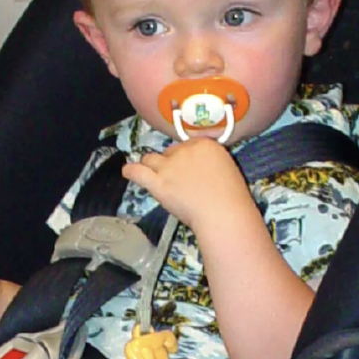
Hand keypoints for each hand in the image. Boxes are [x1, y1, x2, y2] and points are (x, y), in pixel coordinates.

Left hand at [122, 138, 258, 232]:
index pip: (185, 145)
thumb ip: (209, 164)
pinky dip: (131, 171)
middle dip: (170, 163)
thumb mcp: (225, 169)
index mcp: (204, 144)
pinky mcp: (158, 183)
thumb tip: (197, 169)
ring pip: (151, 159)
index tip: (187, 168)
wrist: (223, 214)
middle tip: (177, 180)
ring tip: (152, 174)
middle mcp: (184, 150)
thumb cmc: (231, 198)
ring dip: (151, 166)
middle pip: (168, 152)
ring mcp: (169, 166)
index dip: (184, 157)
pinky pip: (137, 172)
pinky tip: (127, 171)